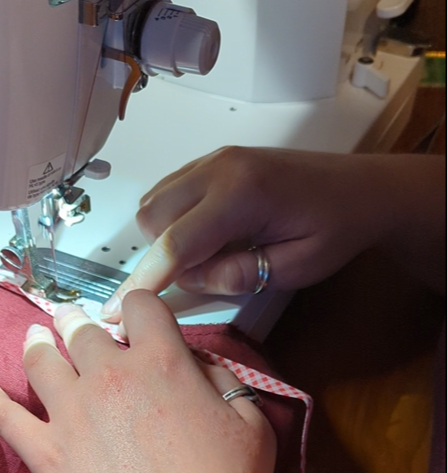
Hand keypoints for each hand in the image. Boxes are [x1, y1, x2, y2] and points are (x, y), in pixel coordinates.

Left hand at [0, 293, 282, 472]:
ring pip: (40, 361)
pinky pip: (6, 418)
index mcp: (162, 363)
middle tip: (72, 323)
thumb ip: (224, 382)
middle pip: (83, 330)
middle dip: (78, 322)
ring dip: (36, 343)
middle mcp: (110, 375)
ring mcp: (70, 413)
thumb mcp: (252, 427)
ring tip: (33, 338)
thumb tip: (199, 364)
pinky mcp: (44, 453)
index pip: (141, 306)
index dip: (138, 307)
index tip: (134, 320)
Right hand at [101, 147, 398, 321]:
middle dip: (161, 255)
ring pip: (155, 202)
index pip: (176, 244)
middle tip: (202, 276)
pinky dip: (173, 219)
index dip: (142, 282)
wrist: (361, 187)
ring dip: (166, 237)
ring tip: (210, 255)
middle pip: (153, 218)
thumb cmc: (336, 229)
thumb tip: (191, 278)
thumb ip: (238, 275)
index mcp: (241, 195)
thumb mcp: (295, 268)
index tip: (111, 314)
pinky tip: (208, 235)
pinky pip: (170, 190)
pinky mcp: (214, 160)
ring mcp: (214, 159)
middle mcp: (218, 168)